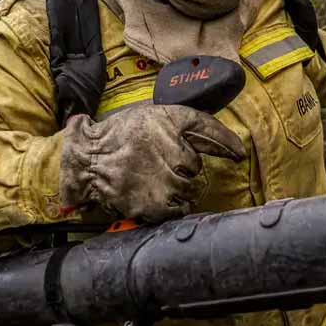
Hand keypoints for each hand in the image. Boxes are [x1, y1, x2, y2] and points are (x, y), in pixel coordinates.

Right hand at [59, 104, 244, 221]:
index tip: (239, 153)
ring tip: (153, 179)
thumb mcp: (154, 116)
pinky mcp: (153, 204)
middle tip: (159, 164)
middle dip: (183, 167)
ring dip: (177, 187)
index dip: (227, 143)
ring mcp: (163, 180)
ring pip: (188, 188)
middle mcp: (170, 150)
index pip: (207, 129)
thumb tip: (230, 145)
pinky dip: (171, 205)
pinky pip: (178, 209)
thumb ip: (189, 125)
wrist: (86, 159)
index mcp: (168, 123)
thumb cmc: (121, 136)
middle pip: (195, 166)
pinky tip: (155, 195)